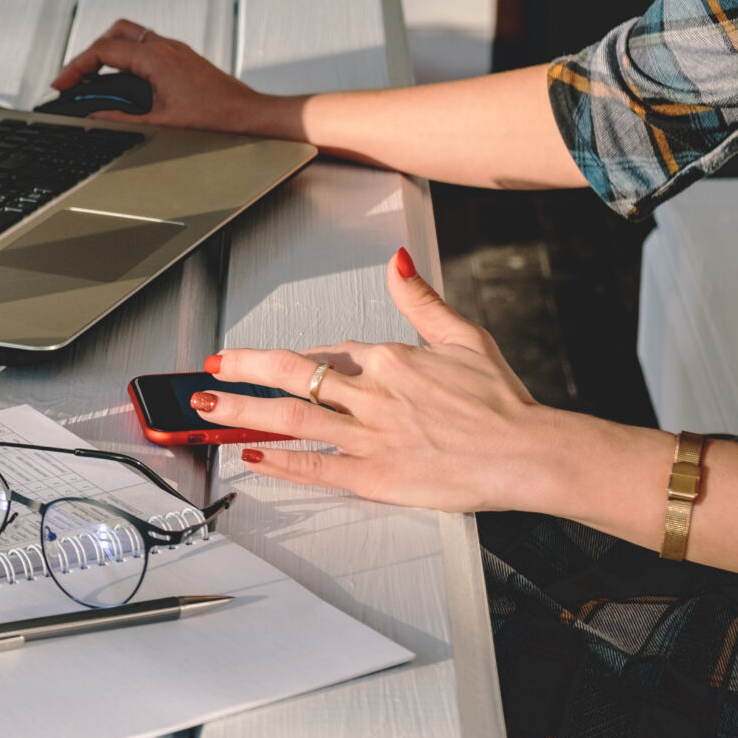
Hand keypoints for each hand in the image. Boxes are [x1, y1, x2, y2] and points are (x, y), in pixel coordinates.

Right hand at [51, 18, 294, 135]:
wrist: (249, 116)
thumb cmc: (216, 119)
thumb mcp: (160, 124)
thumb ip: (122, 119)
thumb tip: (95, 116)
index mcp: (156, 58)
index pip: (102, 51)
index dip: (75, 67)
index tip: (62, 85)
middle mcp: (166, 47)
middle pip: (115, 32)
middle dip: (91, 53)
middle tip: (78, 78)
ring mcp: (176, 50)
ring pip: (132, 36)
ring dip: (110, 53)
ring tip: (97, 80)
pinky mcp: (184, 58)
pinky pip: (147, 47)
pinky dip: (129, 58)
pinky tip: (126, 83)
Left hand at [192, 248, 563, 513]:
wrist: (530, 453)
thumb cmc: (502, 400)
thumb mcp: (463, 335)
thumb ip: (420, 299)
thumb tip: (396, 261)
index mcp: (390, 358)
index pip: (330, 352)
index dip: (299, 360)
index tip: (270, 363)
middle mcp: (372, 394)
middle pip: (292, 376)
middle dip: (244, 369)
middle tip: (210, 368)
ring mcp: (371, 437)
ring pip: (292, 419)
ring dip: (243, 411)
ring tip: (207, 407)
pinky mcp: (376, 476)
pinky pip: (317, 466)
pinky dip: (280, 462)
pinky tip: (250, 456)